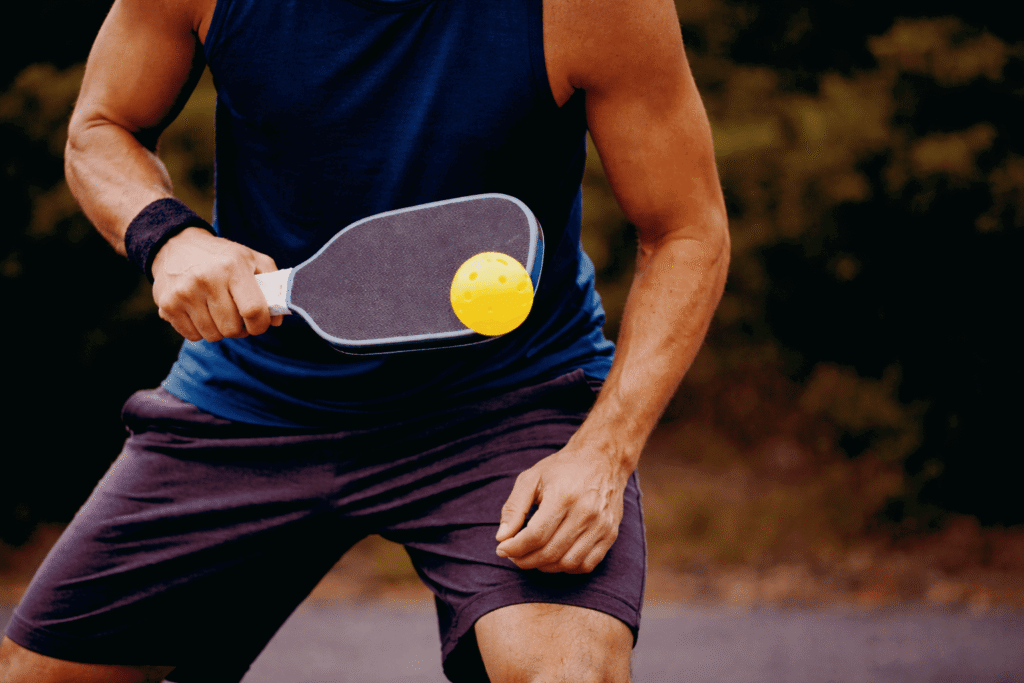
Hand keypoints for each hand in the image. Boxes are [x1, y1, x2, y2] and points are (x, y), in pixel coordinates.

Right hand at [151, 227, 283, 341]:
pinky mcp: (167, 305)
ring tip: (218, 312)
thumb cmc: (222, 257)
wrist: (176, 245)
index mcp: (233, 267)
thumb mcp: (252, 258)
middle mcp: (207, 279)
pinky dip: (200, 330)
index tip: (259, 323)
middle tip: (237, 316)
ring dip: (220, 330)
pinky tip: (200, 312)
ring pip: (213, 335)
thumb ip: (273, 285)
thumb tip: (276, 320)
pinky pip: (192, 336)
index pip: (253, 310)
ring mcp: (184, 293)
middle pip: (232, 329)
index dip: (260, 324)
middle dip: (240, 328)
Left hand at [495, 442, 631, 573]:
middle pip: (550, 552)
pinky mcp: (611, 534)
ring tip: (532, 556)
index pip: (536, 535)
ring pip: (568, 563)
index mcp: (563, 496)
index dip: (515, 548)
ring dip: (545, 566)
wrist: (603, 459)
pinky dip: (567, 568)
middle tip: (513, 556)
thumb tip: (502, 537)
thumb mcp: (532, 477)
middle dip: (525, 560)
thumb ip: (514, 507)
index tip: (502, 549)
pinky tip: (554, 558)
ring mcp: (601, 525)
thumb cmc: (562, 468)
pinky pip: (586, 564)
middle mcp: (586, 512)